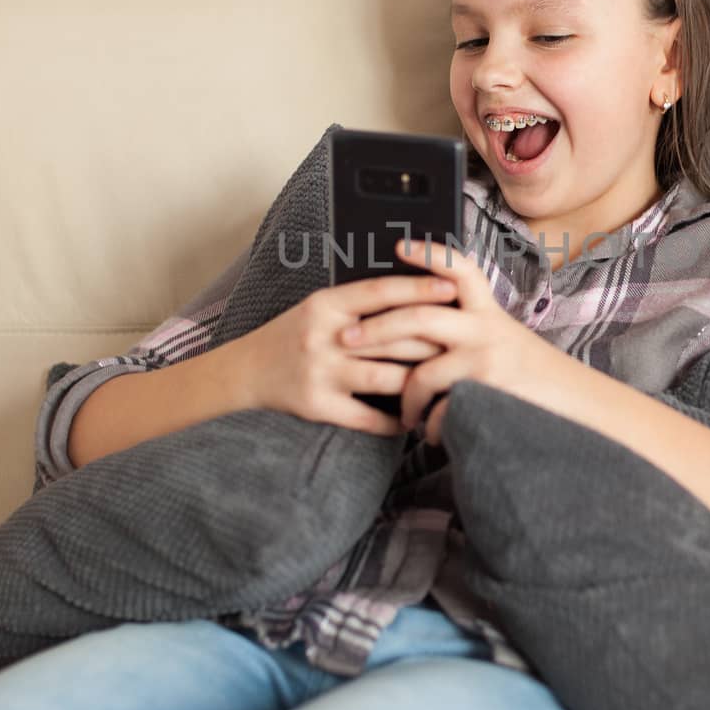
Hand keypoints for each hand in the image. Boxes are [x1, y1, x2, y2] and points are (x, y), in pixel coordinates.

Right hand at [236, 274, 456, 435]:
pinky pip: (367, 418)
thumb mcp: (320, 307)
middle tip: (464, 342)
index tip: (452, 287)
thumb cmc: (294, 334)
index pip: (380, 292)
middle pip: (392, 337)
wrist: (245, 371)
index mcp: (326, 304)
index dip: (419, 288)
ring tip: (446, 382)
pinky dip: (394, 421)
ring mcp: (321, 373)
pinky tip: (413, 419)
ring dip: (420, 384)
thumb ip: (359, 302)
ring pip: (386, 379)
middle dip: (433, 341)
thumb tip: (416, 292)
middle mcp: (324, 337)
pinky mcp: (318, 406)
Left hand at [337, 238, 559, 443]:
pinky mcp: (484, 394)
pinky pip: (438, 412)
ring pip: (421, 374)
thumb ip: (471, 331)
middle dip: (375, 329)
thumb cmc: (535, 379)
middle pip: (418, 318)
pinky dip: (430, 428)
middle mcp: (486, 330)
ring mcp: (484, 362)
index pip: (460, 271)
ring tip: (400, 413)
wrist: (580, 409)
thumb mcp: (507, 342)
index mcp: (489, 313)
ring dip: (402, 397)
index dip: (429, 254)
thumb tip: (418, 327)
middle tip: (344, 339)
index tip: (397, 246)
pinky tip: (432, 435)